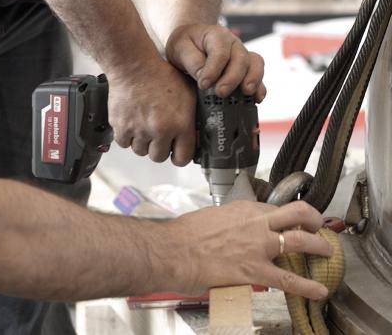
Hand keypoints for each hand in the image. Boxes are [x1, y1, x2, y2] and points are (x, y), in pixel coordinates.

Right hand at [108, 58, 195, 165]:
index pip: (183, 158)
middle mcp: (160, 130)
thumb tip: (195, 137)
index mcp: (180, 124)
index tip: (176, 152)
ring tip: (144, 127)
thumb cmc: (160, 75)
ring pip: (140, 151)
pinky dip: (126, 136)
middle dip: (159, 148)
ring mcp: (139, 130)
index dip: (179, 156)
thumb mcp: (188, 94)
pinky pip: (123, 143)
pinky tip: (132, 124)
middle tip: (158, 136)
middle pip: (159, 157)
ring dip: (143, 142)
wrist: (134, 66)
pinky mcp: (121, 127)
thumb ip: (192, 118)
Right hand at [163, 201, 332, 299]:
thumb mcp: (209, 217)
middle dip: (314, 219)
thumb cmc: (182, 235)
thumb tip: (232, 231)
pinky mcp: (254, 270)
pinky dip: (308, 286)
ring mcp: (257, 246)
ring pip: (301, 240)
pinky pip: (289, 279)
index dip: (287, 216)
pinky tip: (319, 290)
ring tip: (327, 253)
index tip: (291, 221)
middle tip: (318, 228)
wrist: (171, 250)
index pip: (274, 208)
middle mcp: (255, 222)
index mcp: (242, 209)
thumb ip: (227, 222)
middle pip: (297, 213)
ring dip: (320, 246)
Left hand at [165, 24, 265, 101]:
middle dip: (232, 78)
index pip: (220, 51)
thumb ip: (192, 61)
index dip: (213, 69)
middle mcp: (234, 44)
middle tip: (221, 92)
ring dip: (253, 79)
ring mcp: (242, 55)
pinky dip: (260, 87)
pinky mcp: (246, 69)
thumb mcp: (180, 48)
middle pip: (240, 59)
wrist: (190, 44)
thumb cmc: (184, 45)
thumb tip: (203, 78)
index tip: (203, 85)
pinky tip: (256, 99)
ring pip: (255, 64)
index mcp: (217, 35)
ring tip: (247, 93)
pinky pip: (258, 75)